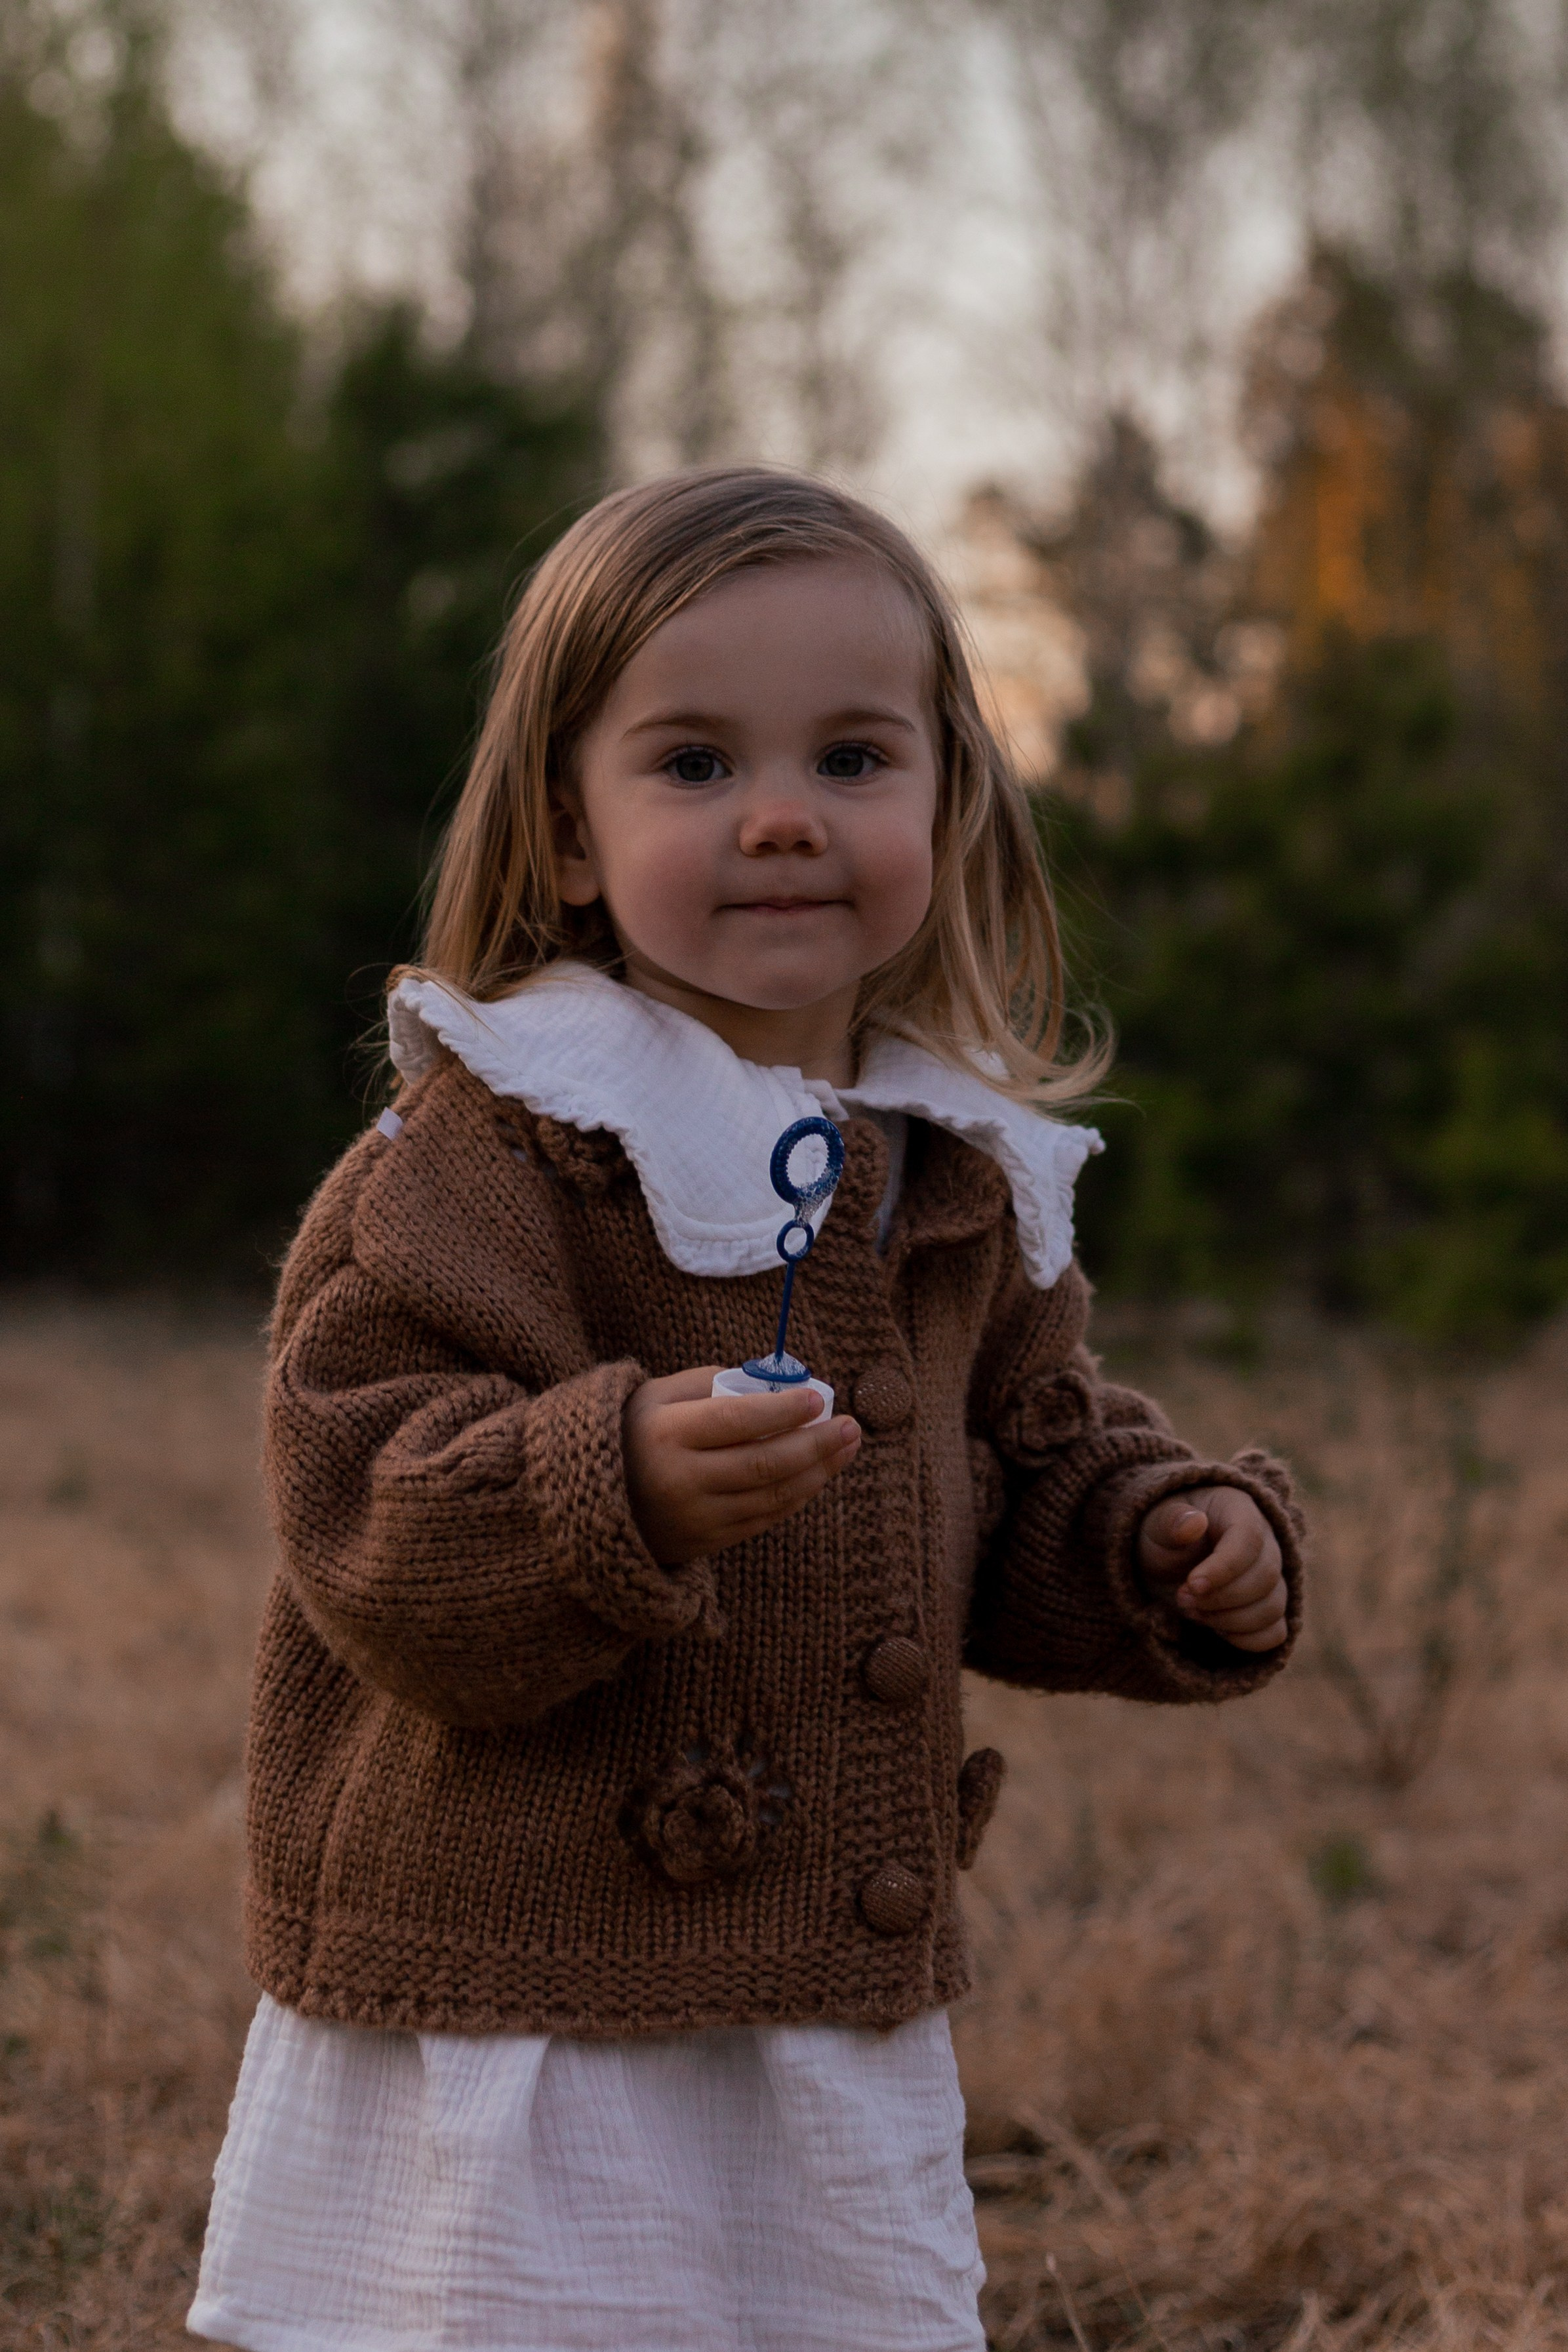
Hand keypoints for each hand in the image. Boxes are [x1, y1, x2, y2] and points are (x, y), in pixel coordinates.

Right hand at [623, 1368, 861, 1565]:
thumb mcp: (656, 1396)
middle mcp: (681, 1481)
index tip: (818, 1397)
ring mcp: (695, 1517)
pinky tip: (817, 1474)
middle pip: (765, 1463)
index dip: (782, 1410)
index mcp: (665, 1435)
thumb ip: (710, 1384)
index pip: (737, 1421)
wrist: (586, 1501)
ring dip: (818, 1471)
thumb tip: (773, 1384)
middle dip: (816, 1444)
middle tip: (851, 1425)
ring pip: (772, 1496)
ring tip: (847, 1446)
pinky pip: (763, 1519)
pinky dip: (796, 1496)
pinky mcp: (705, 1542)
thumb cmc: (632, 1433)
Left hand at [1136, 1485, 1287, 1652]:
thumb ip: (1171, 1522)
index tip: (1192, 1585)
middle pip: (1265, 1577)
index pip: (1249, 1540)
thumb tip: (1194, 1522)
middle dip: (1220, 1597)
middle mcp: (1266, 1542)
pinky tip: (1215, 1628)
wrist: (1166, 1560)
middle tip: (1182, 1598)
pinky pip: (1275, 1632)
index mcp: (1239, 1510)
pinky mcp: (1267, 1607)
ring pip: (1272, 1608)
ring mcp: (1272, 1577)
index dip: (1224, 1568)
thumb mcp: (1157, 1524)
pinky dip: (1245, 1639)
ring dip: (1229, 1620)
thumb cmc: (1163, 1536)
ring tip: (1192, 1611)